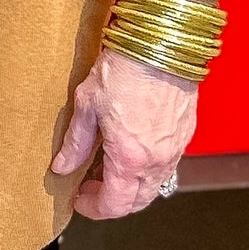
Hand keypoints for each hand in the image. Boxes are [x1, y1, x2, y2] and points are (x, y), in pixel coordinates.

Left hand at [50, 48, 198, 219]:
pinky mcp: (185, 133)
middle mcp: (157, 160)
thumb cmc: (126, 68)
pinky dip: (149, 169)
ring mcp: (175, 148)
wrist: (162, 41)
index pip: (113, 205)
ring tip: (109, 168)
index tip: (79, 199)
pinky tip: (133, 151)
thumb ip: (76, 142)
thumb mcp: (87, 104)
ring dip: (132, 187)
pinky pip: (167, 165)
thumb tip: (63, 165)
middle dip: (113, 202)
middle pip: (137, 202)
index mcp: (130, 159)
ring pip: (154, 185)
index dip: (93, 207)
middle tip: (91, 187)